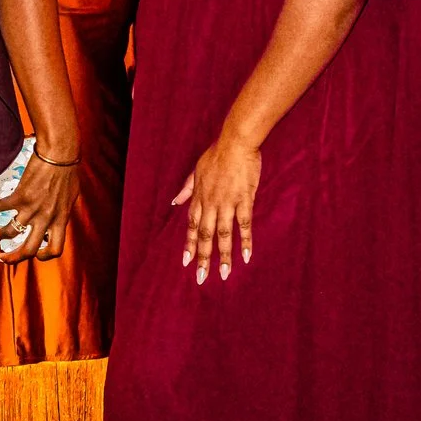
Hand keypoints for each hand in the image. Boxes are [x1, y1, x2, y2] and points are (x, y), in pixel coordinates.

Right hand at [0, 151, 79, 262]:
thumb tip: (55, 220)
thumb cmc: (68, 171)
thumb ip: (61, 212)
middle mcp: (46, 218)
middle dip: (12, 258)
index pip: (55, 249)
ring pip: (9, 232)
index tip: (35, 253)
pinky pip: (0, 206)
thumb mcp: (70, 198)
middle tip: (1, 257)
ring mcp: (32, 208)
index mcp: (61, 220)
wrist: (59, 153)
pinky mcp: (20, 195)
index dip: (44, 256)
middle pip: (28, 249)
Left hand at [173, 132, 260, 282]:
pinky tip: (246, 256)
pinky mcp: (244, 199)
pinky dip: (245, 241)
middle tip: (202, 278)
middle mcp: (211, 203)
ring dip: (224, 256)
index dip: (190, 244)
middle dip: (203, 257)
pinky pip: (244, 224)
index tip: (186, 262)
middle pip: (205, 234)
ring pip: (223, 234)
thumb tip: (174, 202)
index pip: (192, 225)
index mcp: (200, 196)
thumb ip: (187, 188)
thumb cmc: (217, 153)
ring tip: (225, 275)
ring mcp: (227, 202)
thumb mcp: (197, 170)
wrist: (235, 142)